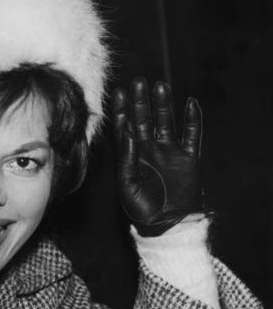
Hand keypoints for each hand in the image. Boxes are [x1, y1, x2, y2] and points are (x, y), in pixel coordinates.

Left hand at [113, 78, 203, 236]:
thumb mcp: (127, 185)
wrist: (167, 227)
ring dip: (163, 105)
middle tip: (137, 81)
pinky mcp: (189, 159)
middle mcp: (149, 150)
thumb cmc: (141, 210)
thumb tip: (126, 135)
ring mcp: (169, 153)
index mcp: (131, 156)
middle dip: (140, 101)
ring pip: (166, 123)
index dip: (120, 111)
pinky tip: (190, 103)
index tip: (116, 92)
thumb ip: (126, 160)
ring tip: (160, 86)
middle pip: (144, 120)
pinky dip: (192, 120)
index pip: (124, 128)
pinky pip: (192, 136)